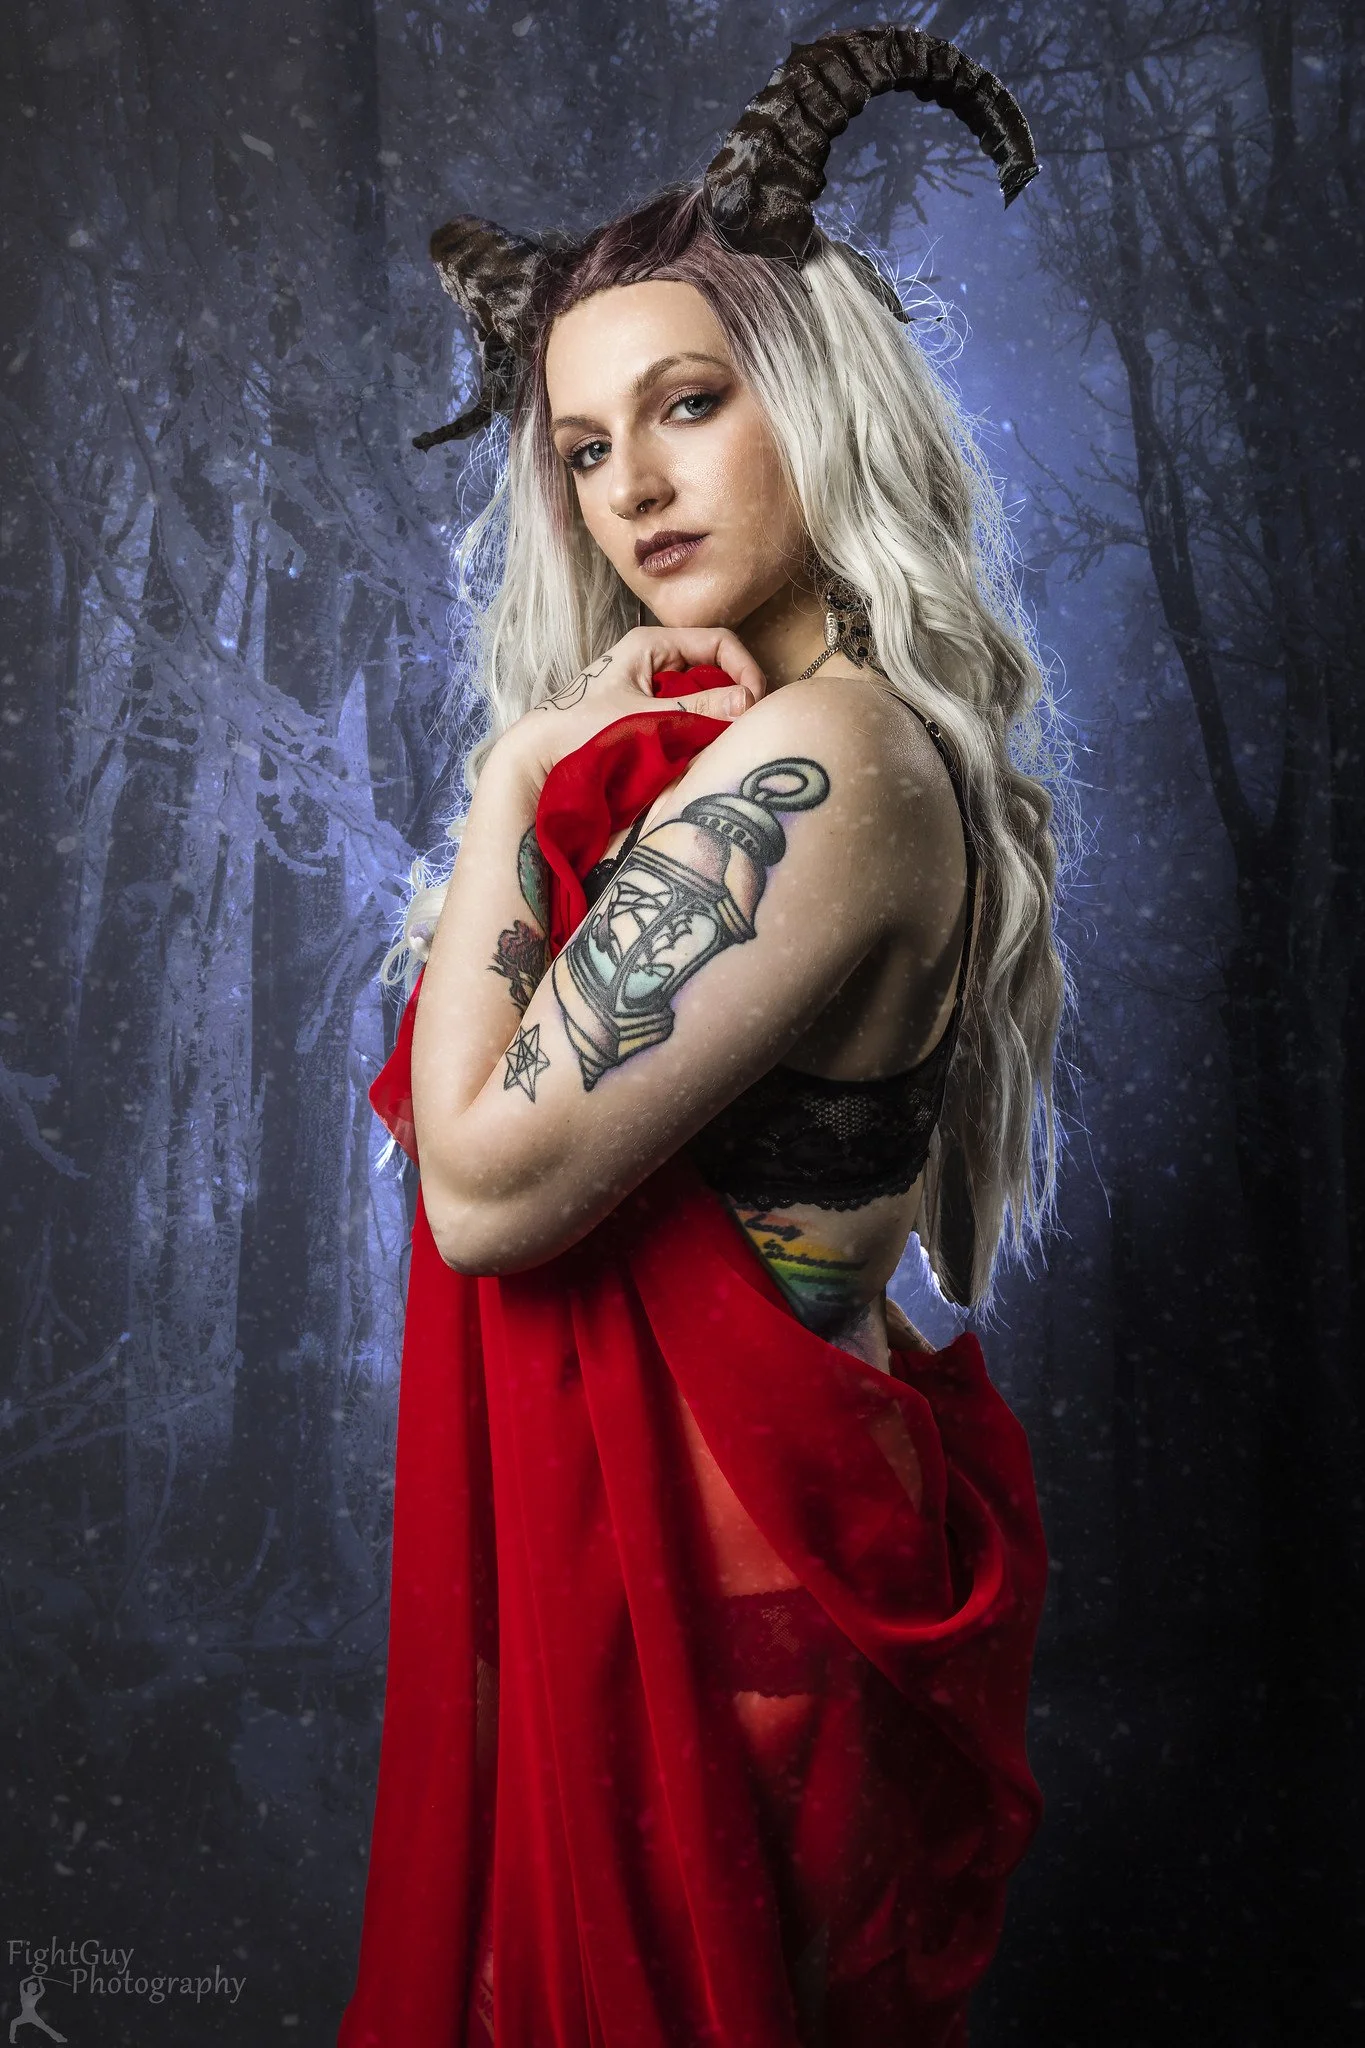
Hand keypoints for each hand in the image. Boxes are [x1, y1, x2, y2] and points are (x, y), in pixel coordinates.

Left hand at [498, 625, 766, 782]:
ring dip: (716, 713)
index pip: (718, 641)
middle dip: (733, 693)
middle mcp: (651, 657)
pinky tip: (699, 746)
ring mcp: (648, 682)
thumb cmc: (582, 731)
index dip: (744, 668)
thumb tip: (748, 702)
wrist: (538, 757)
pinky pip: (685, 711)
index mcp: (650, 644)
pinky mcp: (644, 708)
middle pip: (712, 666)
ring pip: (700, 691)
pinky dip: (698, 725)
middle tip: (745, 725)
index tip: (754, 702)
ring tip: (724, 738)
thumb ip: (698, 712)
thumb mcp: (646, 720)